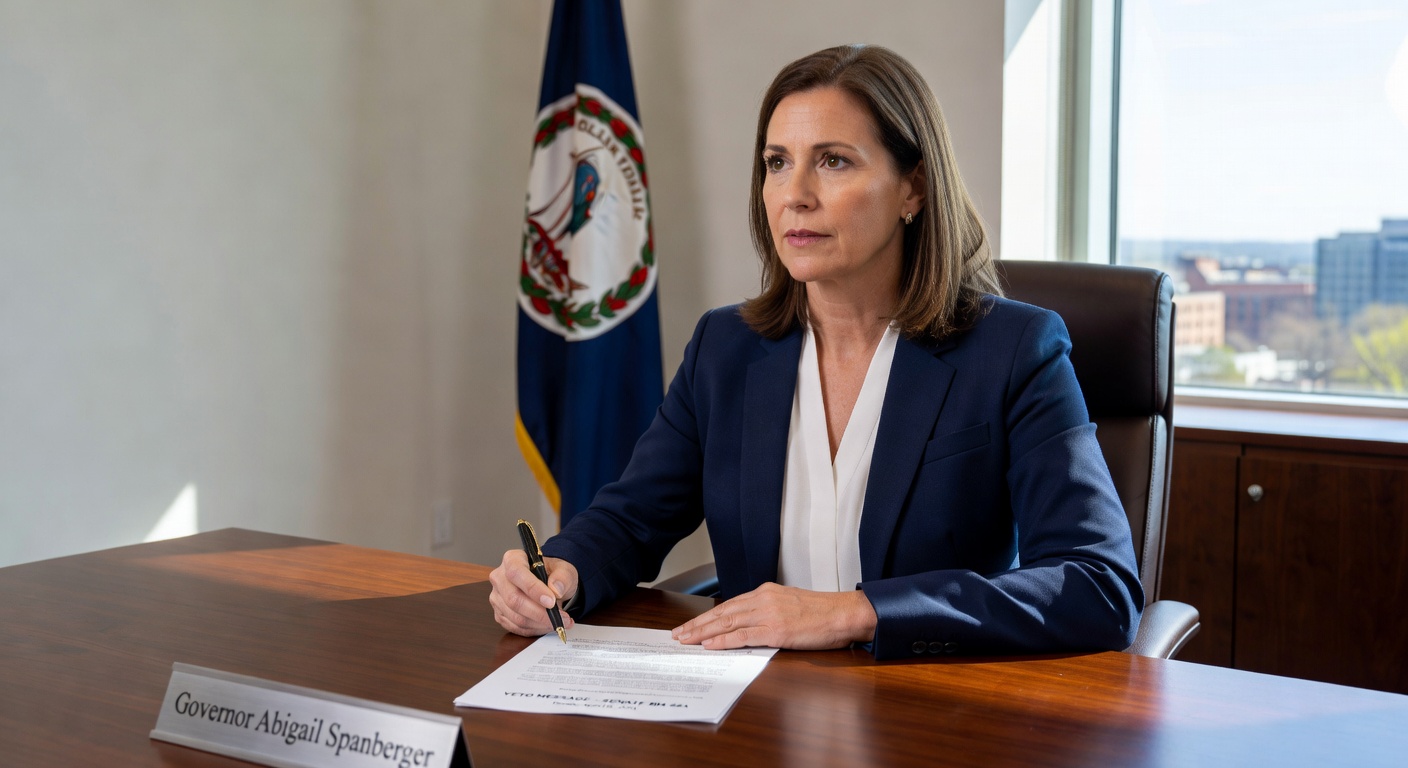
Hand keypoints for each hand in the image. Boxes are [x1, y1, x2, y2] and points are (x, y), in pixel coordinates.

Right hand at [488, 549, 578, 636]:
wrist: (548, 584)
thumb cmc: (553, 573)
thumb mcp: (564, 569)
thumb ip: (562, 577)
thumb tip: (555, 589)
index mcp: (512, 559)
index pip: (516, 573)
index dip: (533, 588)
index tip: (551, 601)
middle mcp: (500, 578)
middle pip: (513, 599)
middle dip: (539, 613)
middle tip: (561, 618)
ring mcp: (497, 597)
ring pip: (515, 617)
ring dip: (540, 623)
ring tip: (559, 622)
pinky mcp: (500, 614)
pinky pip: (516, 627)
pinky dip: (535, 629)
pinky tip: (548, 625)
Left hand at [670, 583, 876, 650]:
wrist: (844, 613)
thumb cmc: (822, 613)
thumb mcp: (789, 604)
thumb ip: (768, 610)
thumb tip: (749, 624)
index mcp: (765, 592)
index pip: (728, 605)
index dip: (706, 617)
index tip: (690, 625)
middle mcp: (763, 599)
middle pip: (722, 613)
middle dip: (697, 625)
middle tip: (677, 634)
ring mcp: (768, 614)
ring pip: (727, 623)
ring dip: (703, 633)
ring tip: (685, 640)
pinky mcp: (776, 630)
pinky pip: (743, 636)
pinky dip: (723, 641)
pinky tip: (710, 646)